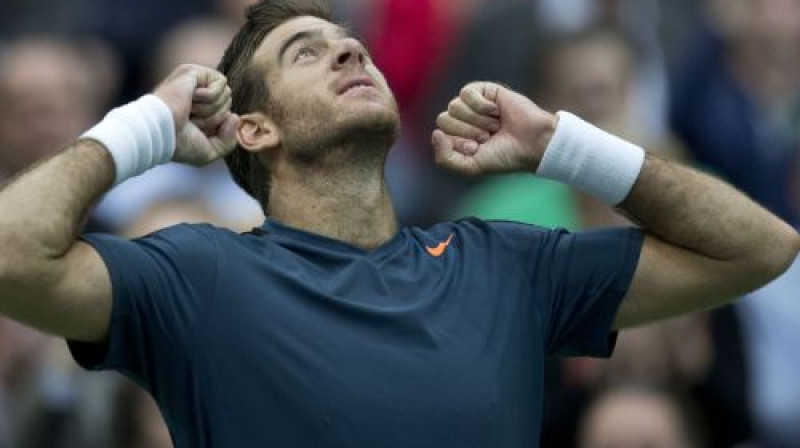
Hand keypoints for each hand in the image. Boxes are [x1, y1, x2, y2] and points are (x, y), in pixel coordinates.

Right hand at [153, 64, 239, 165]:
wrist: (161, 132)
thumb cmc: (179, 144)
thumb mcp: (210, 151)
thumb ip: (229, 141)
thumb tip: (235, 116)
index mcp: (199, 111)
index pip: (227, 114)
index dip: (217, 126)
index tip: (196, 130)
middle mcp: (197, 94)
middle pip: (229, 103)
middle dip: (214, 117)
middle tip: (192, 120)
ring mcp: (195, 81)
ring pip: (226, 94)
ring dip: (209, 109)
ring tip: (189, 110)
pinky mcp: (193, 71)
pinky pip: (220, 83)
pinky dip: (208, 97)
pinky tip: (190, 99)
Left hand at [432, 82, 556, 175]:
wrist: (530, 143)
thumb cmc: (502, 156)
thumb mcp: (470, 166)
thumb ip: (445, 158)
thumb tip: (436, 133)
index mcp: (454, 137)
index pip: (439, 135)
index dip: (459, 143)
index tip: (479, 148)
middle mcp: (460, 119)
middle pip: (443, 119)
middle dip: (468, 131)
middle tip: (488, 136)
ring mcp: (470, 104)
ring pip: (454, 106)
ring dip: (477, 120)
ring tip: (494, 125)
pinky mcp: (483, 90)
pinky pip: (466, 93)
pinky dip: (481, 105)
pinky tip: (496, 111)